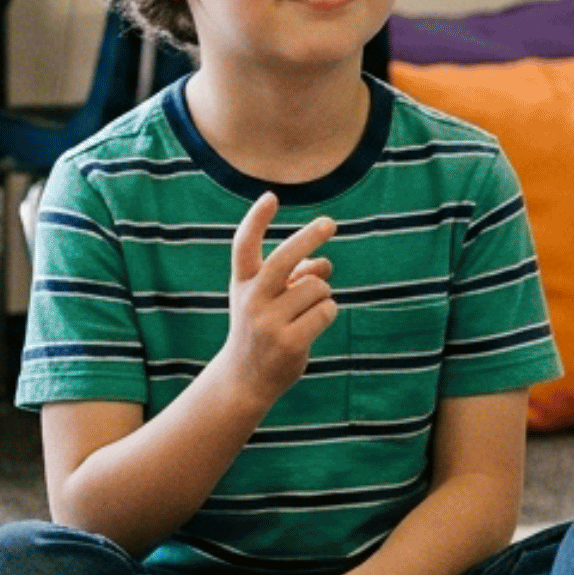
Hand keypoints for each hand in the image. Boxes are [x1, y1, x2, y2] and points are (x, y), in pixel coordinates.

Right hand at [218, 192, 337, 405]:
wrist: (245, 378)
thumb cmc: (263, 325)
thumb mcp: (270, 297)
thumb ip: (296, 274)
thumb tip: (324, 264)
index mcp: (243, 284)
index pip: (244, 246)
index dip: (256, 220)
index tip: (271, 197)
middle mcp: (251, 300)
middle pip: (284, 259)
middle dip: (309, 236)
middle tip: (330, 223)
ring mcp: (268, 323)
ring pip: (317, 287)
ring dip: (322, 294)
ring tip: (304, 313)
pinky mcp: (289, 342)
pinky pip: (327, 309)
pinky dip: (327, 312)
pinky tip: (310, 327)